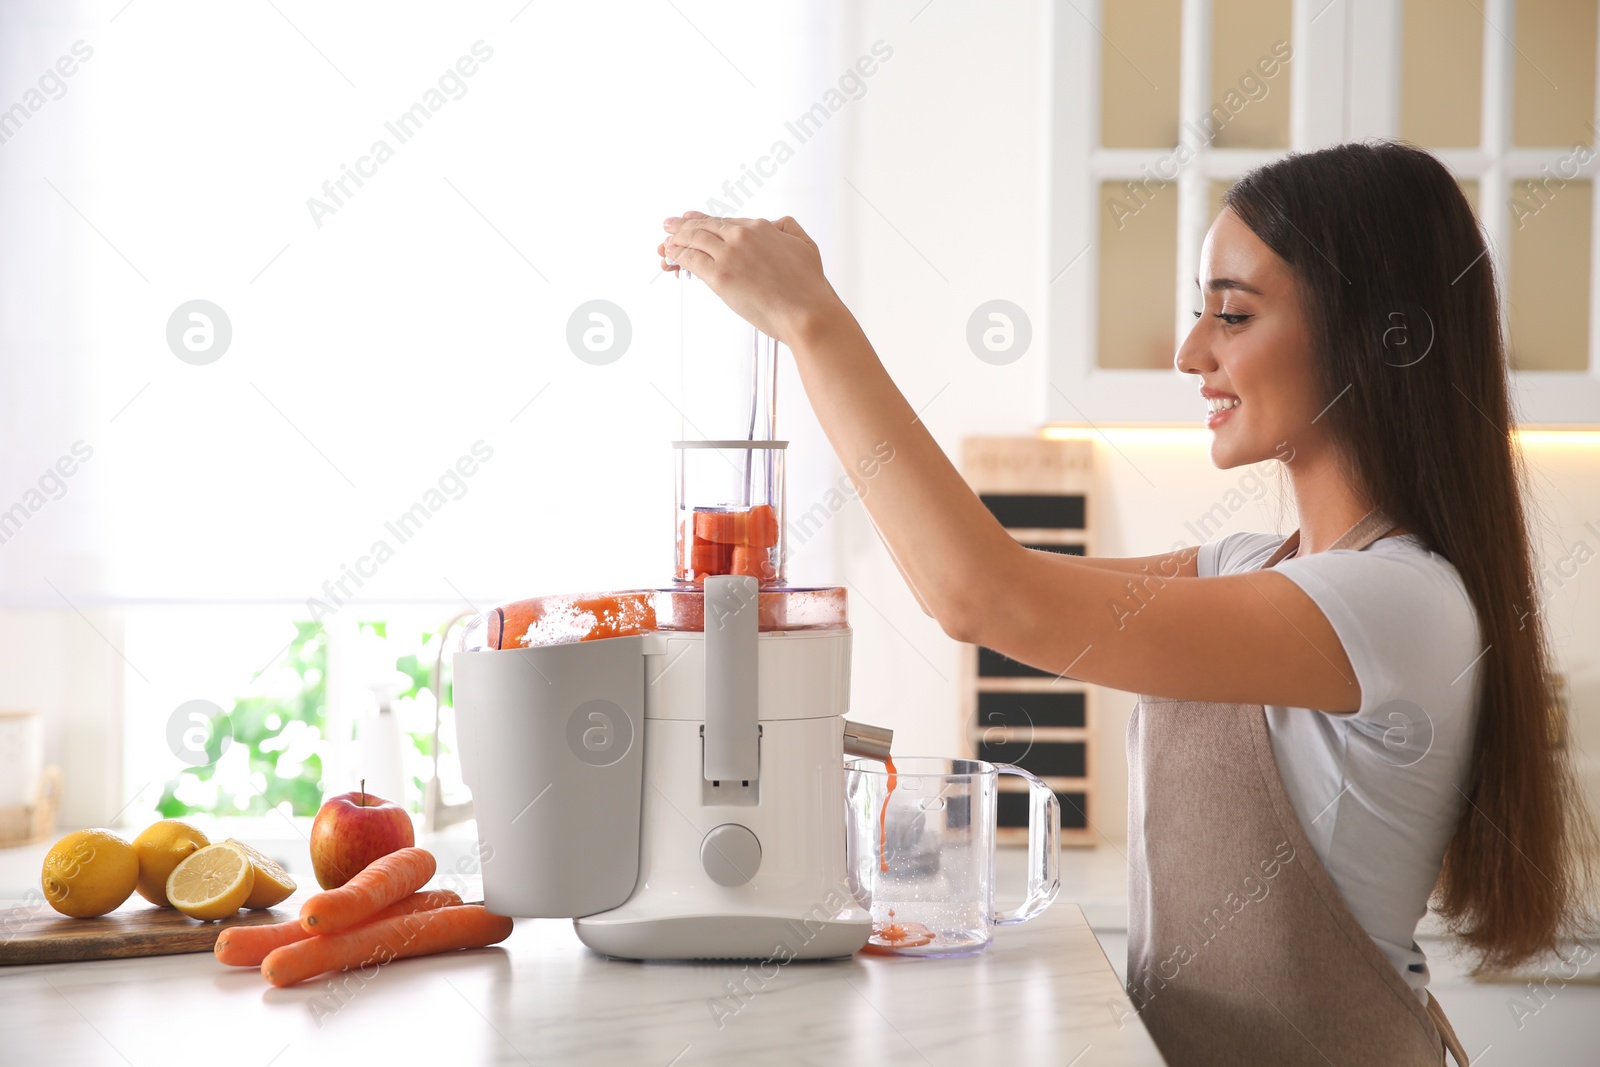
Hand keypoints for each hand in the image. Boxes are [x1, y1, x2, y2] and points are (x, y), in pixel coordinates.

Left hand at [659, 211, 844, 344]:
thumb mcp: (805, 245)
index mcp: (761, 227)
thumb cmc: (809, 288)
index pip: (724, 221)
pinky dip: (677, 256)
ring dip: (676, 240)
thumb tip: (775, 223)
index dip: (704, 220)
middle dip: (683, 226)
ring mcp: (729, 254)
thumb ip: (789, 228)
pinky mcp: (720, 276)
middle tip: (669, 225)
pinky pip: (690, 260)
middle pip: (704, 226)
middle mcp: (742, 235)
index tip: (691, 219)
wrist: (807, 313)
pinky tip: (670, 257)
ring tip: (665, 243)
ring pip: (693, 240)